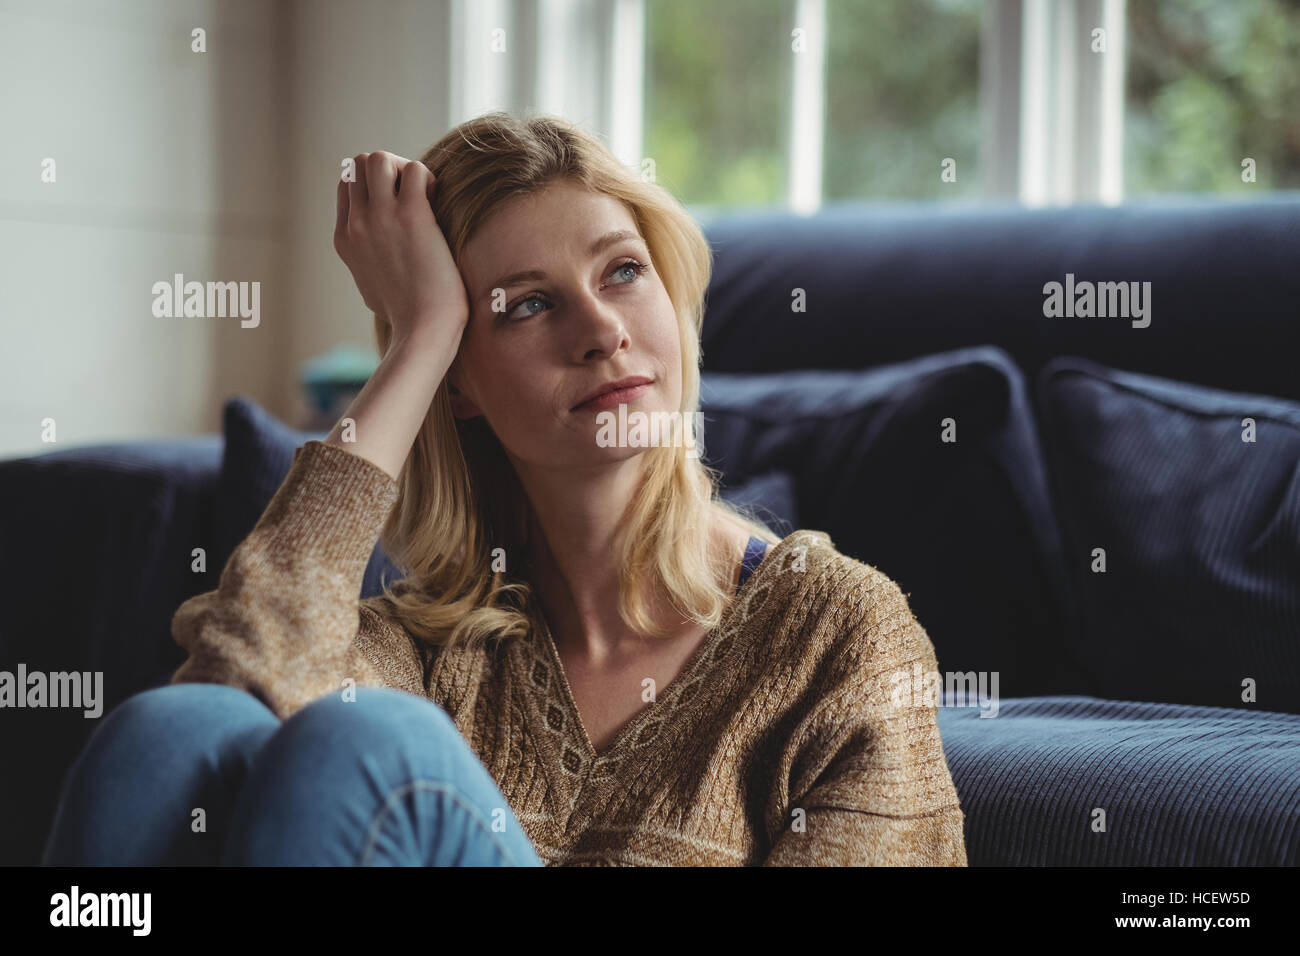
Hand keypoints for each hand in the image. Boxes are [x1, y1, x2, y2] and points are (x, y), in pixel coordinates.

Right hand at [334, 151, 469, 358]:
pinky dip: (429, 179)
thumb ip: (367, 263)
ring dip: (404, 168)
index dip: (375, 185)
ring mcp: (380, 218)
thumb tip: (376, 257)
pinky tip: (439, 203)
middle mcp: (356, 224)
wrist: (422, 331)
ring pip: (378, 158)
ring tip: (423, 195)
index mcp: (345, 239)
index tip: (399, 206)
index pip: (346, 185)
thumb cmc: (407, 317)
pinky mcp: (411, 216)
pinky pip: (415, 170)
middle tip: (412, 194)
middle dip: (387, 169)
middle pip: (358, 165)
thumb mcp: (371, 288)